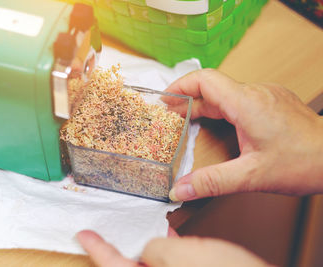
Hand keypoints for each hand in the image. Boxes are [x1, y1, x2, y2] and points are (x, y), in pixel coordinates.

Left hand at [76, 230, 269, 266]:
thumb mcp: (183, 257)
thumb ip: (157, 248)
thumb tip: (151, 247)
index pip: (111, 266)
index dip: (96, 248)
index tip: (82, 233)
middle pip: (129, 266)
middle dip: (117, 248)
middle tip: (106, 230)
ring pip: (150, 266)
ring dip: (143, 248)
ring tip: (135, 228)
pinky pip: (169, 266)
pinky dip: (166, 251)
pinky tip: (169, 235)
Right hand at [163, 69, 322, 200]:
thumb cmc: (304, 162)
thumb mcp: (251, 176)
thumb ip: (211, 182)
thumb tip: (180, 190)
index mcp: (246, 103)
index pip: (205, 80)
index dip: (180, 86)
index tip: (164, 98)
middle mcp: (256, 93)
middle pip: (212, 87)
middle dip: (187, 100)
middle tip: (169, 114)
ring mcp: (266, 95)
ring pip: (226, 93)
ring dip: (204, 104)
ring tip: (186, 118)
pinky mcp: (273, 102)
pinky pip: (240, 98)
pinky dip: (221, 107)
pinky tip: (218, 122)